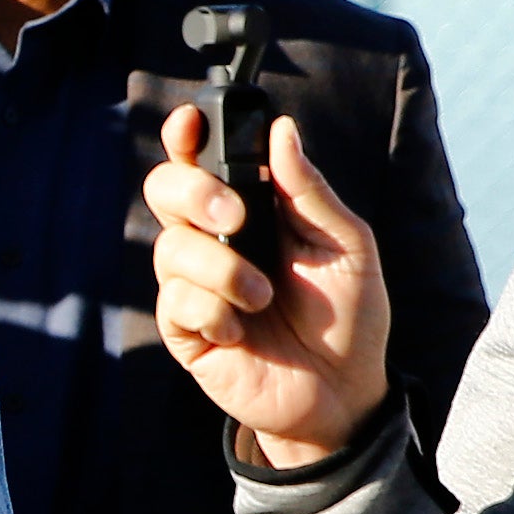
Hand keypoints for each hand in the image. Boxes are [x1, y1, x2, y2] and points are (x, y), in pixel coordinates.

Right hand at [146, 108, 391, 467]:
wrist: (342, 390)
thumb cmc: (347, 315)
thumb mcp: (347, 244)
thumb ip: (310, 191)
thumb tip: (283, 130)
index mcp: (252, 209)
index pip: (203, 159)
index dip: (187, 135)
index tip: (190, 123)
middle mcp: (213, 240)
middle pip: (165, 189)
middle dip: (195, 194)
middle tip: (237, 219)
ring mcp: (193, 283)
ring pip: (171, 248)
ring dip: (222, 270)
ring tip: (263, 298)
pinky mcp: (184, 329)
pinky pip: (176, 301)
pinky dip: (213, 311)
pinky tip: (240, 331)